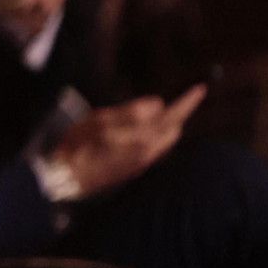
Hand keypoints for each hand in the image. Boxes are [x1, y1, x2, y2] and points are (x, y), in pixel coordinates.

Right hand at [50, 85, 206, 196]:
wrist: (66, 179)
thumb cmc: (79, 145)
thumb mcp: (102, 119)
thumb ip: (133, 112)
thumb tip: (159, 103)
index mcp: (143, 139)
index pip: (173, 117)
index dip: (187, 102)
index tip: (201, 88)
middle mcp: (148, 153)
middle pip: (173, 131)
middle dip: (178, 114)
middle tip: (180, 99)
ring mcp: (141, 163)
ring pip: (165, 141)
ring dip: (167, 125)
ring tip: (162, 112)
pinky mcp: (132, 169)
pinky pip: (154, 148)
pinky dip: (156, 135)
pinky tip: (143, 130)